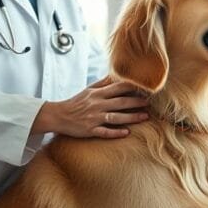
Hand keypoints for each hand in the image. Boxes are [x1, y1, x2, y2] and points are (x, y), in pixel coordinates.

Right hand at [34, 76, 148, 138]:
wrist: (58, 116)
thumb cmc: (76, 103)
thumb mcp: (88, 90)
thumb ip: (103, 83)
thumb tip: (116, 75)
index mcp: (97, 94)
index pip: (117, 88)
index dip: (131, 87)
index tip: (144, 86)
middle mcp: (97, 105)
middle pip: (120, 102)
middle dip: (136, 102)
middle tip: (149, 102)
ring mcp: (94, 118)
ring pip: (116, 117)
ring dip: (131, 117)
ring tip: (145, 116)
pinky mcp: (90, 130)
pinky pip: (105, 132)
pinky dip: (116, 132)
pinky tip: (126, 132)